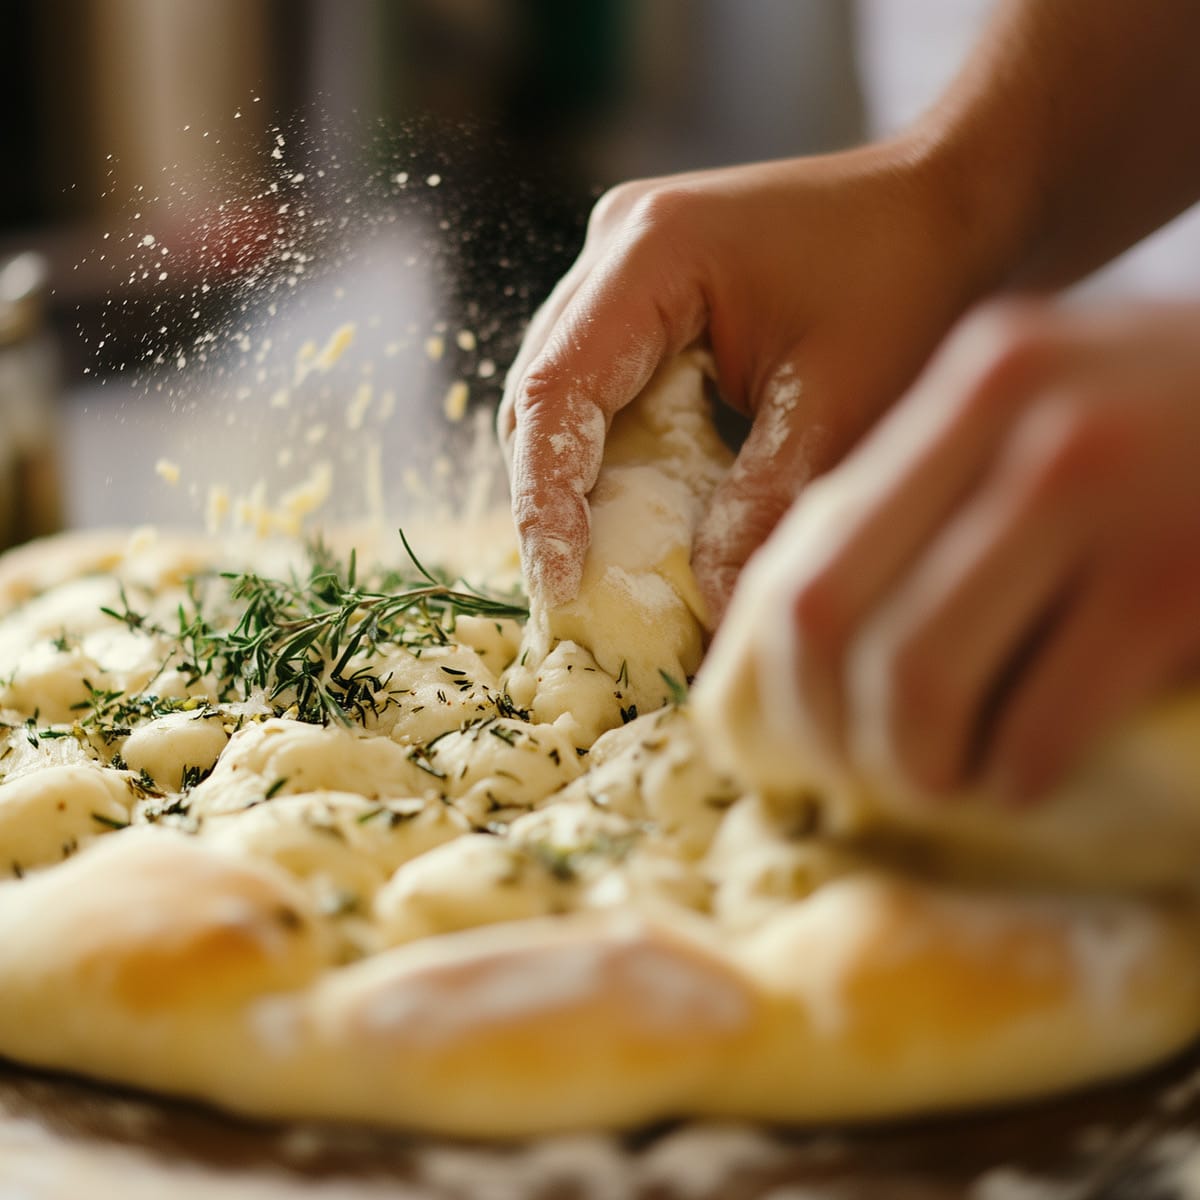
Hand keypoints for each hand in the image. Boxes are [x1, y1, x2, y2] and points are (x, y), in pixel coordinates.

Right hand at [499, 140, 998, 617]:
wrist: (945, 203)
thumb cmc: (907, 281)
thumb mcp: (842, 401)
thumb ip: (765, 504)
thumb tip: (709, 609)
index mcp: (652, 251)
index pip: (555, 388)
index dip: (544, 496)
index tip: (562, 585)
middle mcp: (616, 247)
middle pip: (541, 394)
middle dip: (550, 498)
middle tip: (572, 594)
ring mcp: (624, 268)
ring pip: (563, 396)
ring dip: (577, 482)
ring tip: (598, 568)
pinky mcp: (644, 295)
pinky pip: (604, 388)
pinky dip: (614, 457)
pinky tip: (640, 514)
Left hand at [762, 299, 1199, 801]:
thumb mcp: (1078, 413)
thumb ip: (957, 490)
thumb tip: (821, 627)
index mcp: (983, 377)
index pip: (812, 539)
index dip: (781, 660)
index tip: (800, 724)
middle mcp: (1022, 417)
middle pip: (832, 613)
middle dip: (829, 724)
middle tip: (862, 773)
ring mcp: (1102, 492)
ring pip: (918, 675)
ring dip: (917, 762)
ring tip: (947, 780)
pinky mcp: (1176, 582)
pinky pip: (1039, 722)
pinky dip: (1018, 776)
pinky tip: (1030, 778)